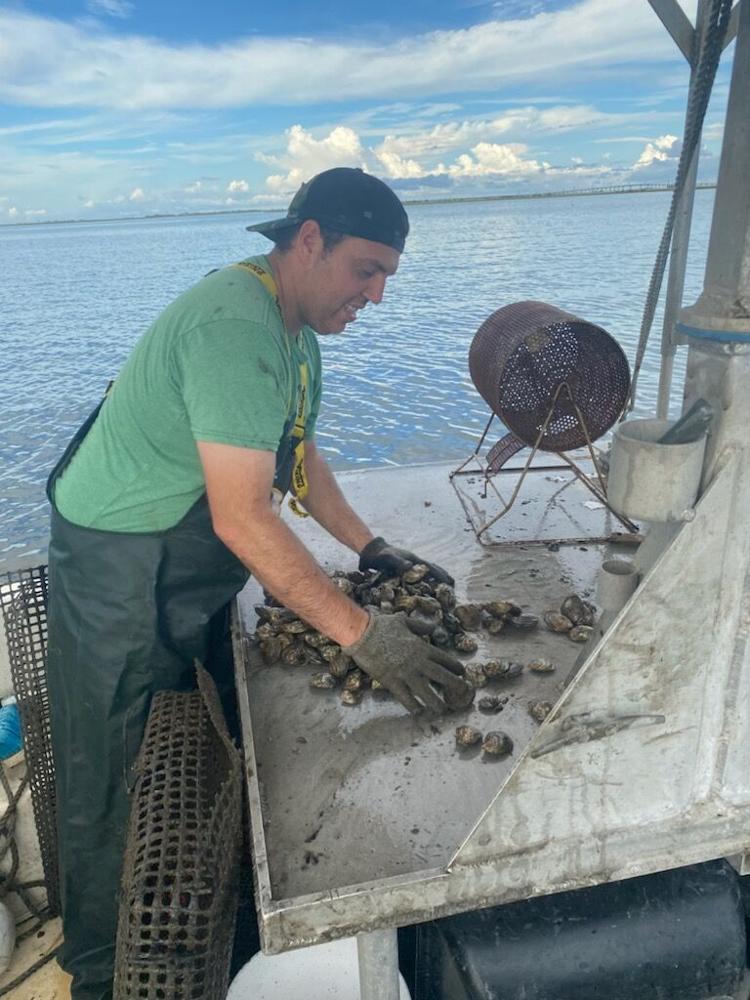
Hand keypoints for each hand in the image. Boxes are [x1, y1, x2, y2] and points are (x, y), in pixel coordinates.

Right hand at [343, 613, 471, 714]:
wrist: (362, 634)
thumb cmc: (381, 625)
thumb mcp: (404, 621)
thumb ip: (420, 626)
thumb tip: (433, 627)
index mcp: (421, 647)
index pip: (444, 659)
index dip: (455, 667)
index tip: (461, 673)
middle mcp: (418, 662)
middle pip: (442, 676)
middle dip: (455, 685)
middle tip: (463, 692)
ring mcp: (406, 673)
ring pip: (427, 692)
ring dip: (436, 702)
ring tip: (442, 710)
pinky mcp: (392, 682)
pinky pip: (406, 698)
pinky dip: (413, 706)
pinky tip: (418, 711)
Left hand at [358, 537, 453, 586]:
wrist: (373, 550)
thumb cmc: (380, 556)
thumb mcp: (388, 559)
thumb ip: (398, 562)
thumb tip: (410, 566)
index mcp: (414, 560)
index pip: (431, 568)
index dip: (441, 575)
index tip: (450, 583)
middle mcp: (415, 561)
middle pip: (434, 568)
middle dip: (444, 576)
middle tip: (454, 586)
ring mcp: (412, 564)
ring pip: (429, 570)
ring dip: (439, 577)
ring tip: (447, 585)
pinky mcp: (407, 567)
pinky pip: (422, 573)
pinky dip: (429, 578)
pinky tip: (430, 584)